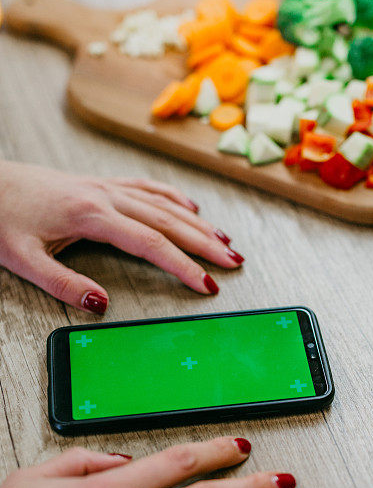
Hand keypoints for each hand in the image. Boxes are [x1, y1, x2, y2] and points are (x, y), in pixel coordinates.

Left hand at [0, 161, 243, 312]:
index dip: (183, 265)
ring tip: (225, 241)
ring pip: (163, 204)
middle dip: (205, 244)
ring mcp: (105, 187)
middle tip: (233, 262)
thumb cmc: (1, 217)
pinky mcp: (100, 184)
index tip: (206, 284)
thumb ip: (62, 284)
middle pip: (168, 221)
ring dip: (197, 223)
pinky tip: (191, 208)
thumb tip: (100, 303)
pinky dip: (173, 198)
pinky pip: (147, 187)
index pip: (151, 243)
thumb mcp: (24, 258)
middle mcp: (105, 196)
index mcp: (91, 215)